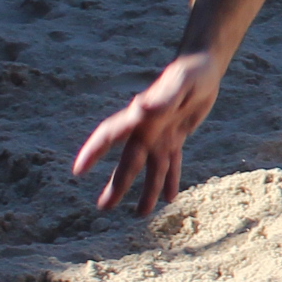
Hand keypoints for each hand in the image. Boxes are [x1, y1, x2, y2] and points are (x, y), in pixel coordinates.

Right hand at [72, 51, 224, 214]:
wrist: (204, 66)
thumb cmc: (190, 72)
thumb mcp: (181, 81)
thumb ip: (163, 95)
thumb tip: (141, 107)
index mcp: (141, 116)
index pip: (110, 135)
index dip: (93, 152)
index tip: (78, 170)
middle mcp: (146, 129)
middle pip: (129, 161)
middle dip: (118, 184)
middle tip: (103, 208)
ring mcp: (161, 134)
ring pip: (151, 168)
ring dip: (146, 190)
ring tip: (141, 215)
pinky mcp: (176, 136)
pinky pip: (172, 163)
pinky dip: (171, 180)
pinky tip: (169, 198)